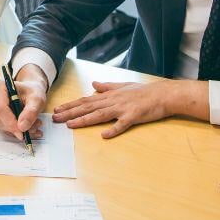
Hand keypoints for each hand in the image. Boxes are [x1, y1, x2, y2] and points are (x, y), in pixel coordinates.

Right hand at [0, 64, 47, 140]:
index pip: (0, 108)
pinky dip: (13, 130)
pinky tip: (26, 127)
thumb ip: (31, 112)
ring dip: (15, 129)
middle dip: (14, 127)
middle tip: (33, 128)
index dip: (11, 122)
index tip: (23, 131)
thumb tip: (22, 127)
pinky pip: (0, 127)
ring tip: (33, 125)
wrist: (28, 92)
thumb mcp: (37, 99)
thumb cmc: (31, 92)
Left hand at [52, 80, 182, 137]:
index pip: (86, 100)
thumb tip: (94, 85)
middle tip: (55, 118)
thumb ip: (107, 87)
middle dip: (70, 113)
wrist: (163, 94)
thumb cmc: (144, 91)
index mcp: (109, 96)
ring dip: (84, 120)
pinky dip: (113, 129)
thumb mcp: (123, 86)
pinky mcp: (134, 116)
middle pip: (88, 107)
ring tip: (70, 125)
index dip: (71, 105)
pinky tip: (104, 135)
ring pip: (100, 115)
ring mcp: (122, 109)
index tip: (57, 109)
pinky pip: (122, 124)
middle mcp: (113, 101)